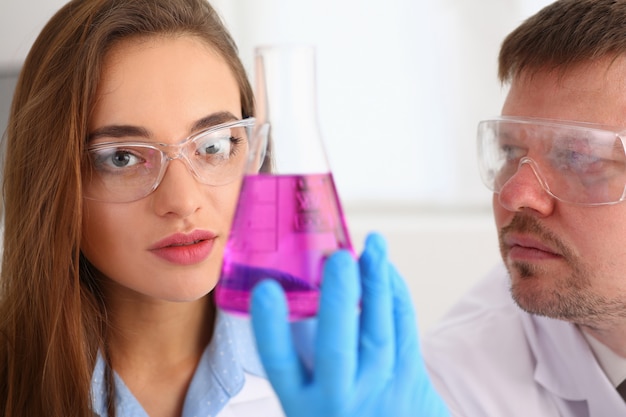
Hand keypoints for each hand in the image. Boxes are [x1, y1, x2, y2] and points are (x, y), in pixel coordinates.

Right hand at [250, 233, 449, 416]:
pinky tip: (385, 267)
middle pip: (338, 348)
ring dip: (377, 283)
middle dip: (339, 300)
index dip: (270, 328)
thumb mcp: (307, 396)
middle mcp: (339, 398)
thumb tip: (288, 289)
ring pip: (380, 331)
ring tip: (373, 246)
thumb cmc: (338, 411)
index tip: (265, 290)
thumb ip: (298, 352)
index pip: (281, 363)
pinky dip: (395, 293)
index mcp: (303, 403)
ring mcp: (379, 388)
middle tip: (338, 258)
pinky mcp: (413, 378)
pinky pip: (405, 327)